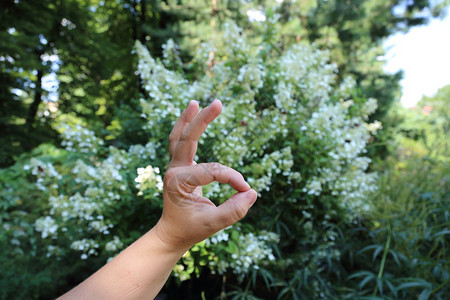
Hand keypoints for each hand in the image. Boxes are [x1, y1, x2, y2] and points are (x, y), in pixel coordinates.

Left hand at [154, 99, 256, 251]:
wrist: (172, 233)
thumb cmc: (191, 228)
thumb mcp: (213, 224)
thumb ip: (234, 210)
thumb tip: (251, 193)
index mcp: (178, 182)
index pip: (212, 171)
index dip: (233, 178)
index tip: (245, 190)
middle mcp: (174, 170)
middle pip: (187, 138)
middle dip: (203, 120)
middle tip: (218, 102)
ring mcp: (174, 166)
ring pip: (178, 136)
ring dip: (187, 119)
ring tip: (196, 103)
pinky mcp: (179, 166)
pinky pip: (180, 142)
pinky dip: (185, 127)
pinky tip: (192, 113)